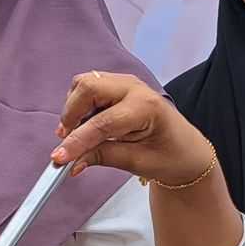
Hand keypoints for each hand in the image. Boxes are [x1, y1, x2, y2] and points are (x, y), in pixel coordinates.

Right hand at [53, 71, 214, 183]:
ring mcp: (125, 83)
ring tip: (75, 132)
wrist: (186, 150)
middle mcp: (134, 88)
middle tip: (66, 139)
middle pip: (87, 88)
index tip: (58, 157)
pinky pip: (88, 86)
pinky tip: (83, 124)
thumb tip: (70, 162)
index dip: (77, 140)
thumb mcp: (137, 162)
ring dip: (73, 107)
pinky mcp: (116, 85)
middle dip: (71, 114)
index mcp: (146, 107)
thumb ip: (101, 157)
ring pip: (84, 83)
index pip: (101, 122)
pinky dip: (78, 104)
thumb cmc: (170, 157)